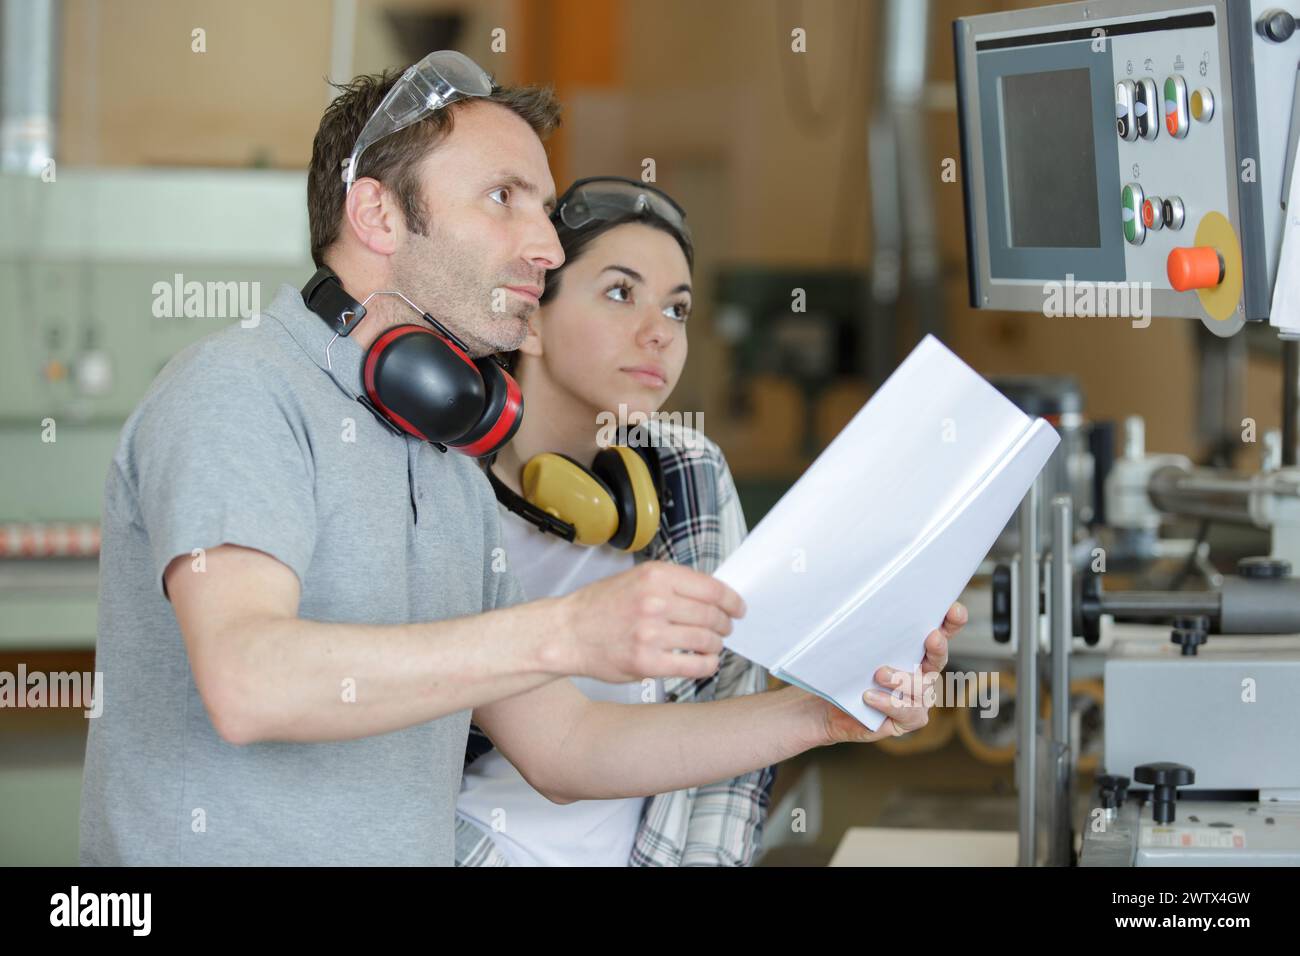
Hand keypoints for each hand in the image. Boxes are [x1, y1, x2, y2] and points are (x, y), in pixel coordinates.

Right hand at [553, 561, 745, 682]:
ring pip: (705, 640)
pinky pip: (693, 665)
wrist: (566, 633)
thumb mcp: (634, 579)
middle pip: (712, 615)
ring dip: (715, 645)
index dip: (732, 600)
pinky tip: (704, 662)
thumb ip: (670, 584)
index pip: (711, 588)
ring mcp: (651, 633)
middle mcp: (655, 602)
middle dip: (725, 624)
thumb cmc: (599, 606)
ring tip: (711, 646)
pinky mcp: (647, 662)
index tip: (738, 608)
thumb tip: (710, 595)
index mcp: (655, 576)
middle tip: (725, 629)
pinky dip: (706, 665)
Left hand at [820, 601, 966, 743]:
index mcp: (914, 651)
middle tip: (932, 636)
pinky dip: (889, 703)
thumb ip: (866, 631)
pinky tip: (870, 697)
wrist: (828, 709)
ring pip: (922, 688)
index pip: (940, 633)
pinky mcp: (906, 719)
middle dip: (938, 646)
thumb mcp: (854, 647)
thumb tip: (860, 604)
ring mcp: (917, 698)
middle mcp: (922, 673)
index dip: (951, 622)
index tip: (955, 609)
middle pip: (939, 658)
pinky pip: (906, 712)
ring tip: (879, 673)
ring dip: (901, 679)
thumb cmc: (846, 673)